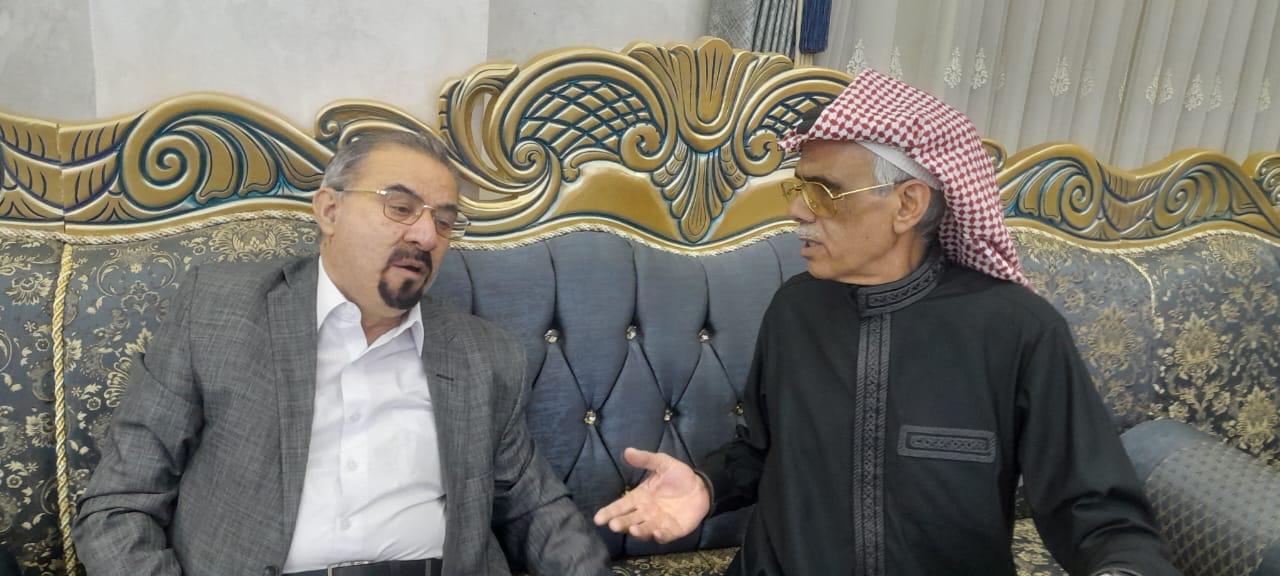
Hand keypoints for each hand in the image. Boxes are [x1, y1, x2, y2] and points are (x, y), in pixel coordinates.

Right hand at [592, 448, 710, 542]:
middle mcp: (645, 513)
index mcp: (639, 497)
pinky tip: (657, 533)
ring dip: (638, 532)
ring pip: (644, 530)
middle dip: (621, 523)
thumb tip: (627, 451)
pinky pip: (665, 536)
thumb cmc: (678, 476)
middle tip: (614, 525)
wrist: (701, 486)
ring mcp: (658, 523)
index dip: (609, 512)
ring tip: (633, 530)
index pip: (620, 506)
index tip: (598, 519)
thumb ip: (645, 459)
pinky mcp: (673, 530)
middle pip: (629, 520)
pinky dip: (660, 536)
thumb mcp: (662, 463)